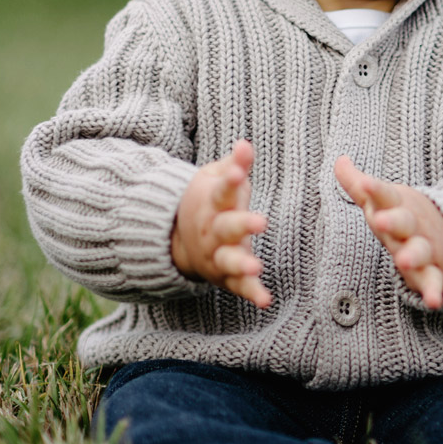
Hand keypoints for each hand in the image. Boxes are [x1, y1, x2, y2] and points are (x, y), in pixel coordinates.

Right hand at [170, 139, 272, 307]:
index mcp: (213, 204)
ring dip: (243, 263)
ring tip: (256, 266)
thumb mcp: (215, 179)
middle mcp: (214, 231)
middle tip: (260, 221)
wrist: (176, 239)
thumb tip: (246, 143)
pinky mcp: (227, 276)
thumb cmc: (208, 202)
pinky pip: (240, 286)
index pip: (222, 190)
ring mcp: (218, 255)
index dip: (231, 180)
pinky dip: (252, 294)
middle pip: (226, 227)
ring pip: (229, 260)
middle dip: (242, 224)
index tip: (240, 172)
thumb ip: (234, 164)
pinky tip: (265, 301)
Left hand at [334, 156, 442, 309]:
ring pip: (419, 251)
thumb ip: (358, 183)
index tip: (366, 183)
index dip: (375, 189)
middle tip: (379, 221)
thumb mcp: (383, 199)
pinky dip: (434, 291)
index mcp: (396, 207)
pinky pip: (433, 281)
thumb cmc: (403, 215)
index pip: (385, 195)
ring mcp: (423, 247)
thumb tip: (339, 159)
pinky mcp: (432, 270)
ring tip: (404, 262)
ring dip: (412, 256)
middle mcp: (410, 226)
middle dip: (393, 220)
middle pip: (402, 221)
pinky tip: (434, 302)